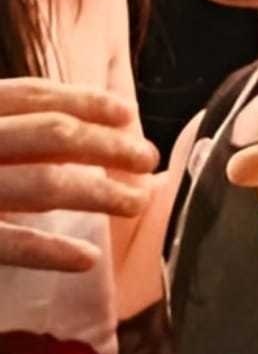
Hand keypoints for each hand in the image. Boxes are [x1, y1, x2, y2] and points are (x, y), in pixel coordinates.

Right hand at [0, 78, 157, 269]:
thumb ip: (9, 129)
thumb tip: (79, 125)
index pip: (30, 96)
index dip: (83, 101)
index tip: (127, 113)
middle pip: (51, 134)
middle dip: (108, 145)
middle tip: (147, 158)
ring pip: (43, 185)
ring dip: (99, 193)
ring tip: (137, 203)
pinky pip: (9, 243)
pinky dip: (49, 249)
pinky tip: (87, 258)